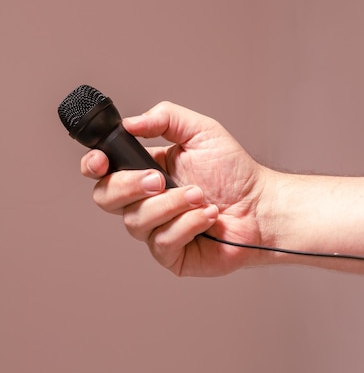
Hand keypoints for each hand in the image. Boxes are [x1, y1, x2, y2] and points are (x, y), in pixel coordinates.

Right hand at [81, 102, 277, 276]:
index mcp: (144, 169)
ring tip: (200, 196)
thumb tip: (130, 122)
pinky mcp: (171, 254)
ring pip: (135, 222)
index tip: (100, 161)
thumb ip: (164, 118)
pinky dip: (188, 225)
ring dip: (171, 205)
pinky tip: (208, 216)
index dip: (92, 166)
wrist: (261, 204)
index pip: (103, 170)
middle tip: (160, 179)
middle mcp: (145, 200)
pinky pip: (162, 242)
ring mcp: (155, 229)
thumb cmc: (234, 171)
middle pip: (105, 198)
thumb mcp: (200, 131)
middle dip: (130, 186)